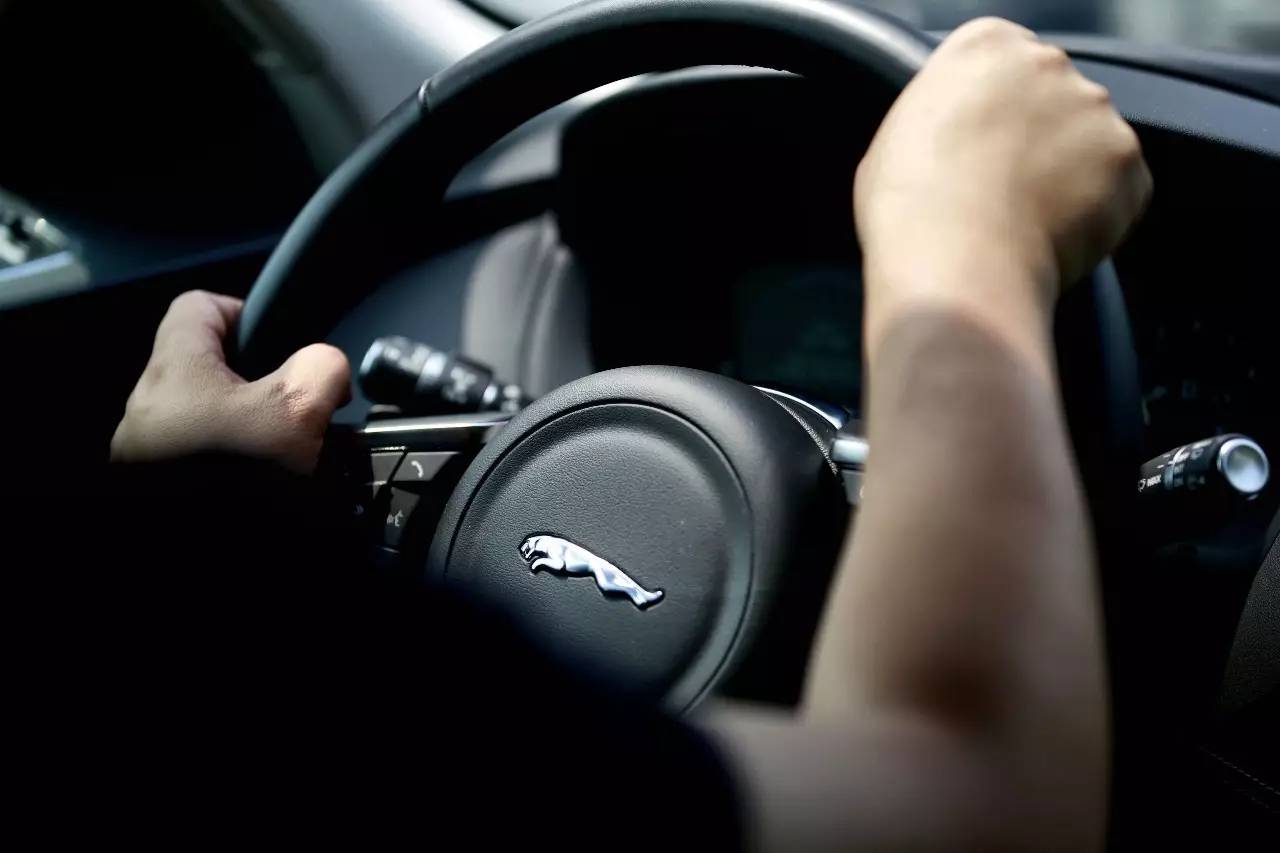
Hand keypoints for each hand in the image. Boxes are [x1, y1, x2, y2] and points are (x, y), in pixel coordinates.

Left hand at [110, 291, 350, 472]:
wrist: (192, 560)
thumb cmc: (233, 479)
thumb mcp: (299, 411)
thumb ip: (322, 369)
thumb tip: (328, 368)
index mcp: (175, 370)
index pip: (200, 308)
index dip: (245, 313)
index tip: (280, 338)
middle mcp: (151, 409)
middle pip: (209, 372)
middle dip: (258, 388)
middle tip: (294, 411)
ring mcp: (151, 455)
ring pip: (208, 422)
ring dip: (247, 434)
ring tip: (281, 457)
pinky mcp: (163, 487)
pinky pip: (204, 460)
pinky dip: (234, 467)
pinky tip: (264, 486)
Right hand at [855, 18, 1152, 309]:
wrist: (953, 262)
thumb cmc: (908, 207)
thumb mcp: (900, 134)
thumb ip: (945, 115)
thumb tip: (960, 139)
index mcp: (986, 46)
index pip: (1004, 62)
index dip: (992, 112)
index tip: (980, 147)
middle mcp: (1049, 63)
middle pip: (1054, 95)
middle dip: (1039, 138)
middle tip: (1003, 191)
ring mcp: (1095, 110)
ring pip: (1091, 141)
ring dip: (1071, 174)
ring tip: (1026, 223)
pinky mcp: (1127, 162)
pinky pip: (1121, 188)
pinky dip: (1099, 215)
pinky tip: (1054, 239)